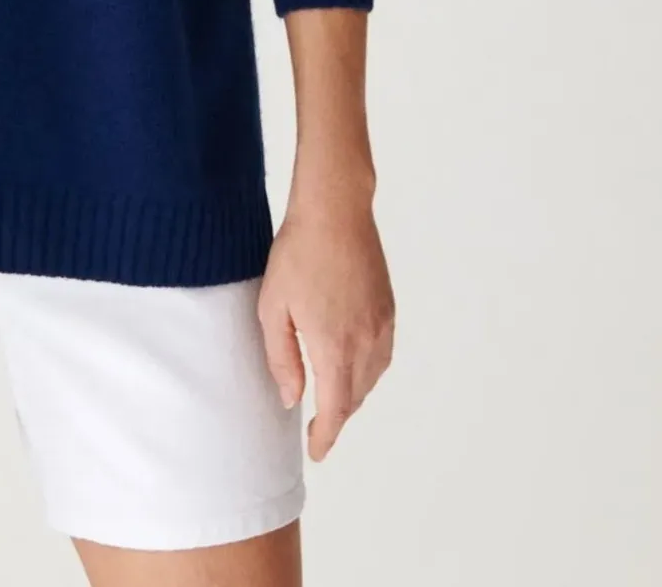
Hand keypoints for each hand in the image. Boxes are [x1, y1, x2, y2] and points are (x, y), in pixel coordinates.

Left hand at [257, 191, 393, 460]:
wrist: (335, 211)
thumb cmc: (297, 254)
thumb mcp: (273, 307)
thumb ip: (282, 359)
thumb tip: (293, 398)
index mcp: (334, 347)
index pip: (336, 410)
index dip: (326, 436)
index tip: (317, 451)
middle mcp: (365, 342)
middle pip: (355, 397)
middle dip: (337, 415)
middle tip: (316, 423)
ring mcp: (382, 325)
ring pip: (372, 378)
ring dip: (353, 393)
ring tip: (331, 394)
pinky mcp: (388, 309)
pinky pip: (382, 354)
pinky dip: (368, 370)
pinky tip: (351, 362)